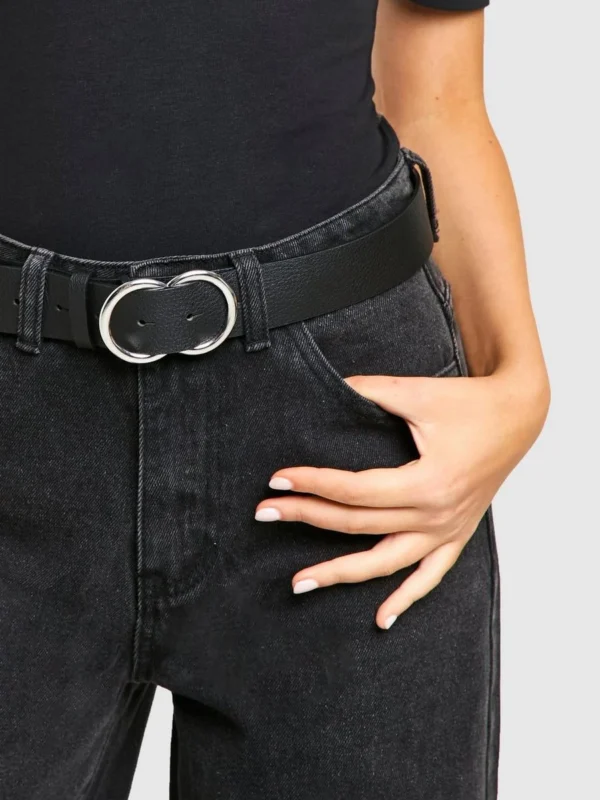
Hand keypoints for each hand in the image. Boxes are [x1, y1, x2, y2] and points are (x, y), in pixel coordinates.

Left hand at [255, 369, 548, 628]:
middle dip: (307, 517)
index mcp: (427, 483)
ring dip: (340, 573)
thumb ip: (369, 392)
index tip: (277, 479)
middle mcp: (436, 516)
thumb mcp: (417, 393)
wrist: (518, 415)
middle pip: (358, 524)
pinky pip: (430, 576)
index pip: (354, 490)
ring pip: (385, 562)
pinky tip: (381, 619)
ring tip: (299, 582)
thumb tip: (327, 388)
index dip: (312, 483)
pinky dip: (407, 598)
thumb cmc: (471, 403)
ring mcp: (447, 531)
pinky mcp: (457, 535)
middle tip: (265, 513)